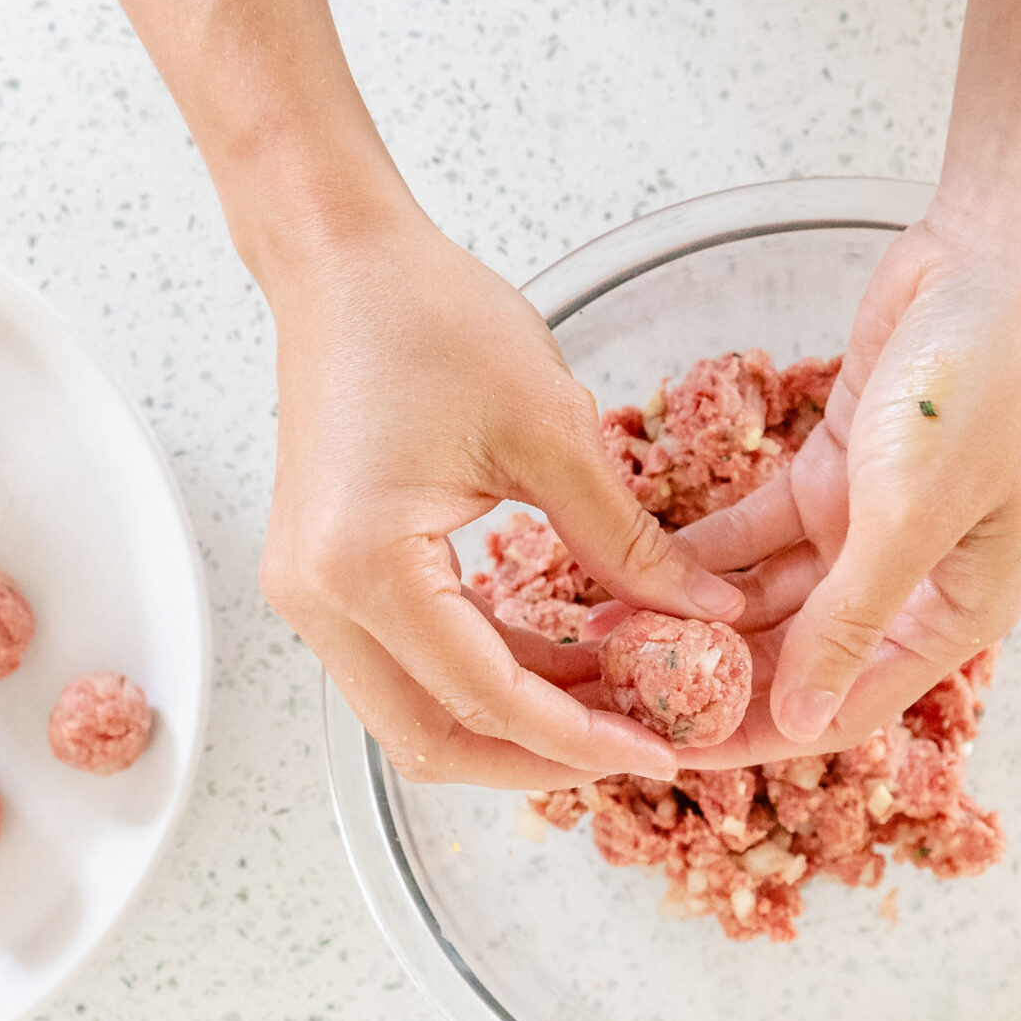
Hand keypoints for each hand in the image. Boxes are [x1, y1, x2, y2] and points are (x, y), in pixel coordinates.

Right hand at [257, 207, 745, 789]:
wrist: (341, 262)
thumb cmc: (429, 318)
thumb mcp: (551, 431)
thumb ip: (627, 541)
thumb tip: (707, 617)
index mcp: (365, 568)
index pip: (485, 698)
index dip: (580, 739)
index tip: (662, 751)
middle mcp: (320, 599)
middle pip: (432, 739)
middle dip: (541, 758)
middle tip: (639, 747)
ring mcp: (313, 593)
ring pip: (417, 711)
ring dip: (516, 719)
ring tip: (620, 701)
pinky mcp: (327, 577)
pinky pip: (411, 659)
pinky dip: (488, 672)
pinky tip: (569, 658)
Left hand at [670, 212, 1020, 765]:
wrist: (1005, 258)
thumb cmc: (988, 387)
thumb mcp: (912, 517)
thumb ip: (850, 620)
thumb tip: (799, 720)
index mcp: (956, 613)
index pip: (843, 705)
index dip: (757, 734)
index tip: (670, 749)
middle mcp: (913, 581)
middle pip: (798, 658)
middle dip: (712, 680)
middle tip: (619, 694)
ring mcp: (870, 525)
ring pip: (769, 599)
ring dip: (694, 618)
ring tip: (609, 638)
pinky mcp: (837, 471)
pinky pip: (757, 534)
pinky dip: (703, 554)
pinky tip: (632, 572)